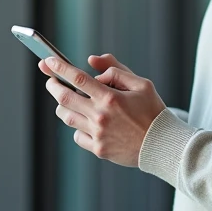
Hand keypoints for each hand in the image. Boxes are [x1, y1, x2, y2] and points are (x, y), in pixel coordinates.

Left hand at [39, 54, 165, 167]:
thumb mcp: (141, 84)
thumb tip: (92, 61)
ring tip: (68, 100)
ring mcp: (98, 134)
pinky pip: (77, 136)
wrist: (162, 145)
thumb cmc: (153, 113)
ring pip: (67, 117)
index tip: (48, 61)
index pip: (78, 78)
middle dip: (53, 86)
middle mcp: (101, 116)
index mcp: (111, 98)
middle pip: (64, 98)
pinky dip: (78, 127)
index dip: (60, 68)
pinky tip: (86, 122)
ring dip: (63, 106)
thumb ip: (115, 70)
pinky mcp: (98, 149)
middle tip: (51, 81)